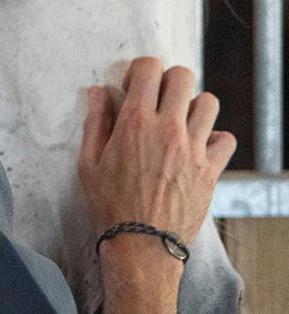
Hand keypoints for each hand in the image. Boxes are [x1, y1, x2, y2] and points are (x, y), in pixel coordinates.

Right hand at [78, 57, 235, 246]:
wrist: (141, 245)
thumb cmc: (110, 204)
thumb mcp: (89, 161)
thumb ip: (95, 121)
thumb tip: (98, 91)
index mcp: (135, 122)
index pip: (149, 68)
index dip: (139, 70)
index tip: (132, 89)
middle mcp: (167, 129)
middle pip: (182, 76)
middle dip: (167, 80)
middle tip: (156, 99)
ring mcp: (193, 149)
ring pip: (208, 102)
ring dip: (192, 106)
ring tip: (179, 122)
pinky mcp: (210, 170)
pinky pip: (225, 139)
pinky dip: (214, 138)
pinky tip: (197, 147)